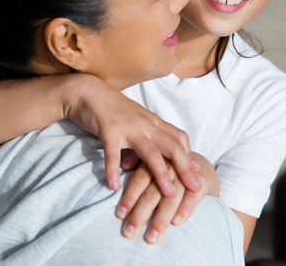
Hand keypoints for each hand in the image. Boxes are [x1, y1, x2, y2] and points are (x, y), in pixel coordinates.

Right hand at [64, 75, 200, 196]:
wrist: (88, 91)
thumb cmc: (111, 110)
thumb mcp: (133, 122)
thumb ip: (143, 140)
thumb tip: (146, 166)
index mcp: (152, 121)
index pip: (179, 138)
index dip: (189, 156)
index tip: (198, 174)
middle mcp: (145, 123)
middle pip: (172, 146)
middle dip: (185, 168)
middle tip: (195, 188)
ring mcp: (128, 126)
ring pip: (150, 152)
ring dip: (161, 174)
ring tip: (169, 194)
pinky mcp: (108, 130)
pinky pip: (113, 153)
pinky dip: (113, 170)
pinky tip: (113, 186)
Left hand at [115, 152, 218, 243]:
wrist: (198, 164)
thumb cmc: (166, 166)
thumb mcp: (149, 160)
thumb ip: (134, 163)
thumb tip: (120, 170)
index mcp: (154, 157)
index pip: (139, 178)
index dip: (130, 197)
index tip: (120, 215)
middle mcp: (170, 164)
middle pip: (154, 191)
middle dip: (141, 214)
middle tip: (129, 232)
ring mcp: (186, 174)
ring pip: (172, 198)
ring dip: (161, 219)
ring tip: (152, 236)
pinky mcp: (202, 181)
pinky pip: (193, 197)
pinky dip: (185, 210)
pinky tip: (176, 223)